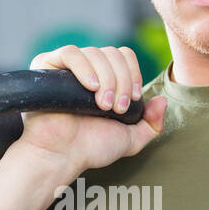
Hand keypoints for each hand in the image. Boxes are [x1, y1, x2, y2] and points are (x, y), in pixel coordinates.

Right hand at [19, 44, 166, 176]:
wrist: (61, 156)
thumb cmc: (90, 148)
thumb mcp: (130, 139)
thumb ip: (151, 124)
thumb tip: (162, 100)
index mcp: (104, 79)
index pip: (124, 56)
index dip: (133, 74)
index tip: (130, 101)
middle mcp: (86, 69)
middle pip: (113, 53)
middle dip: (121, 81)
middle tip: (115, 109)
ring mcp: (66, 67)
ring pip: (95, 52)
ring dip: (106, 79)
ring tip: (102, 105)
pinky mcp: (47, 66)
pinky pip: (70, 53)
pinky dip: (85, 68)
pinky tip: (89, 87)